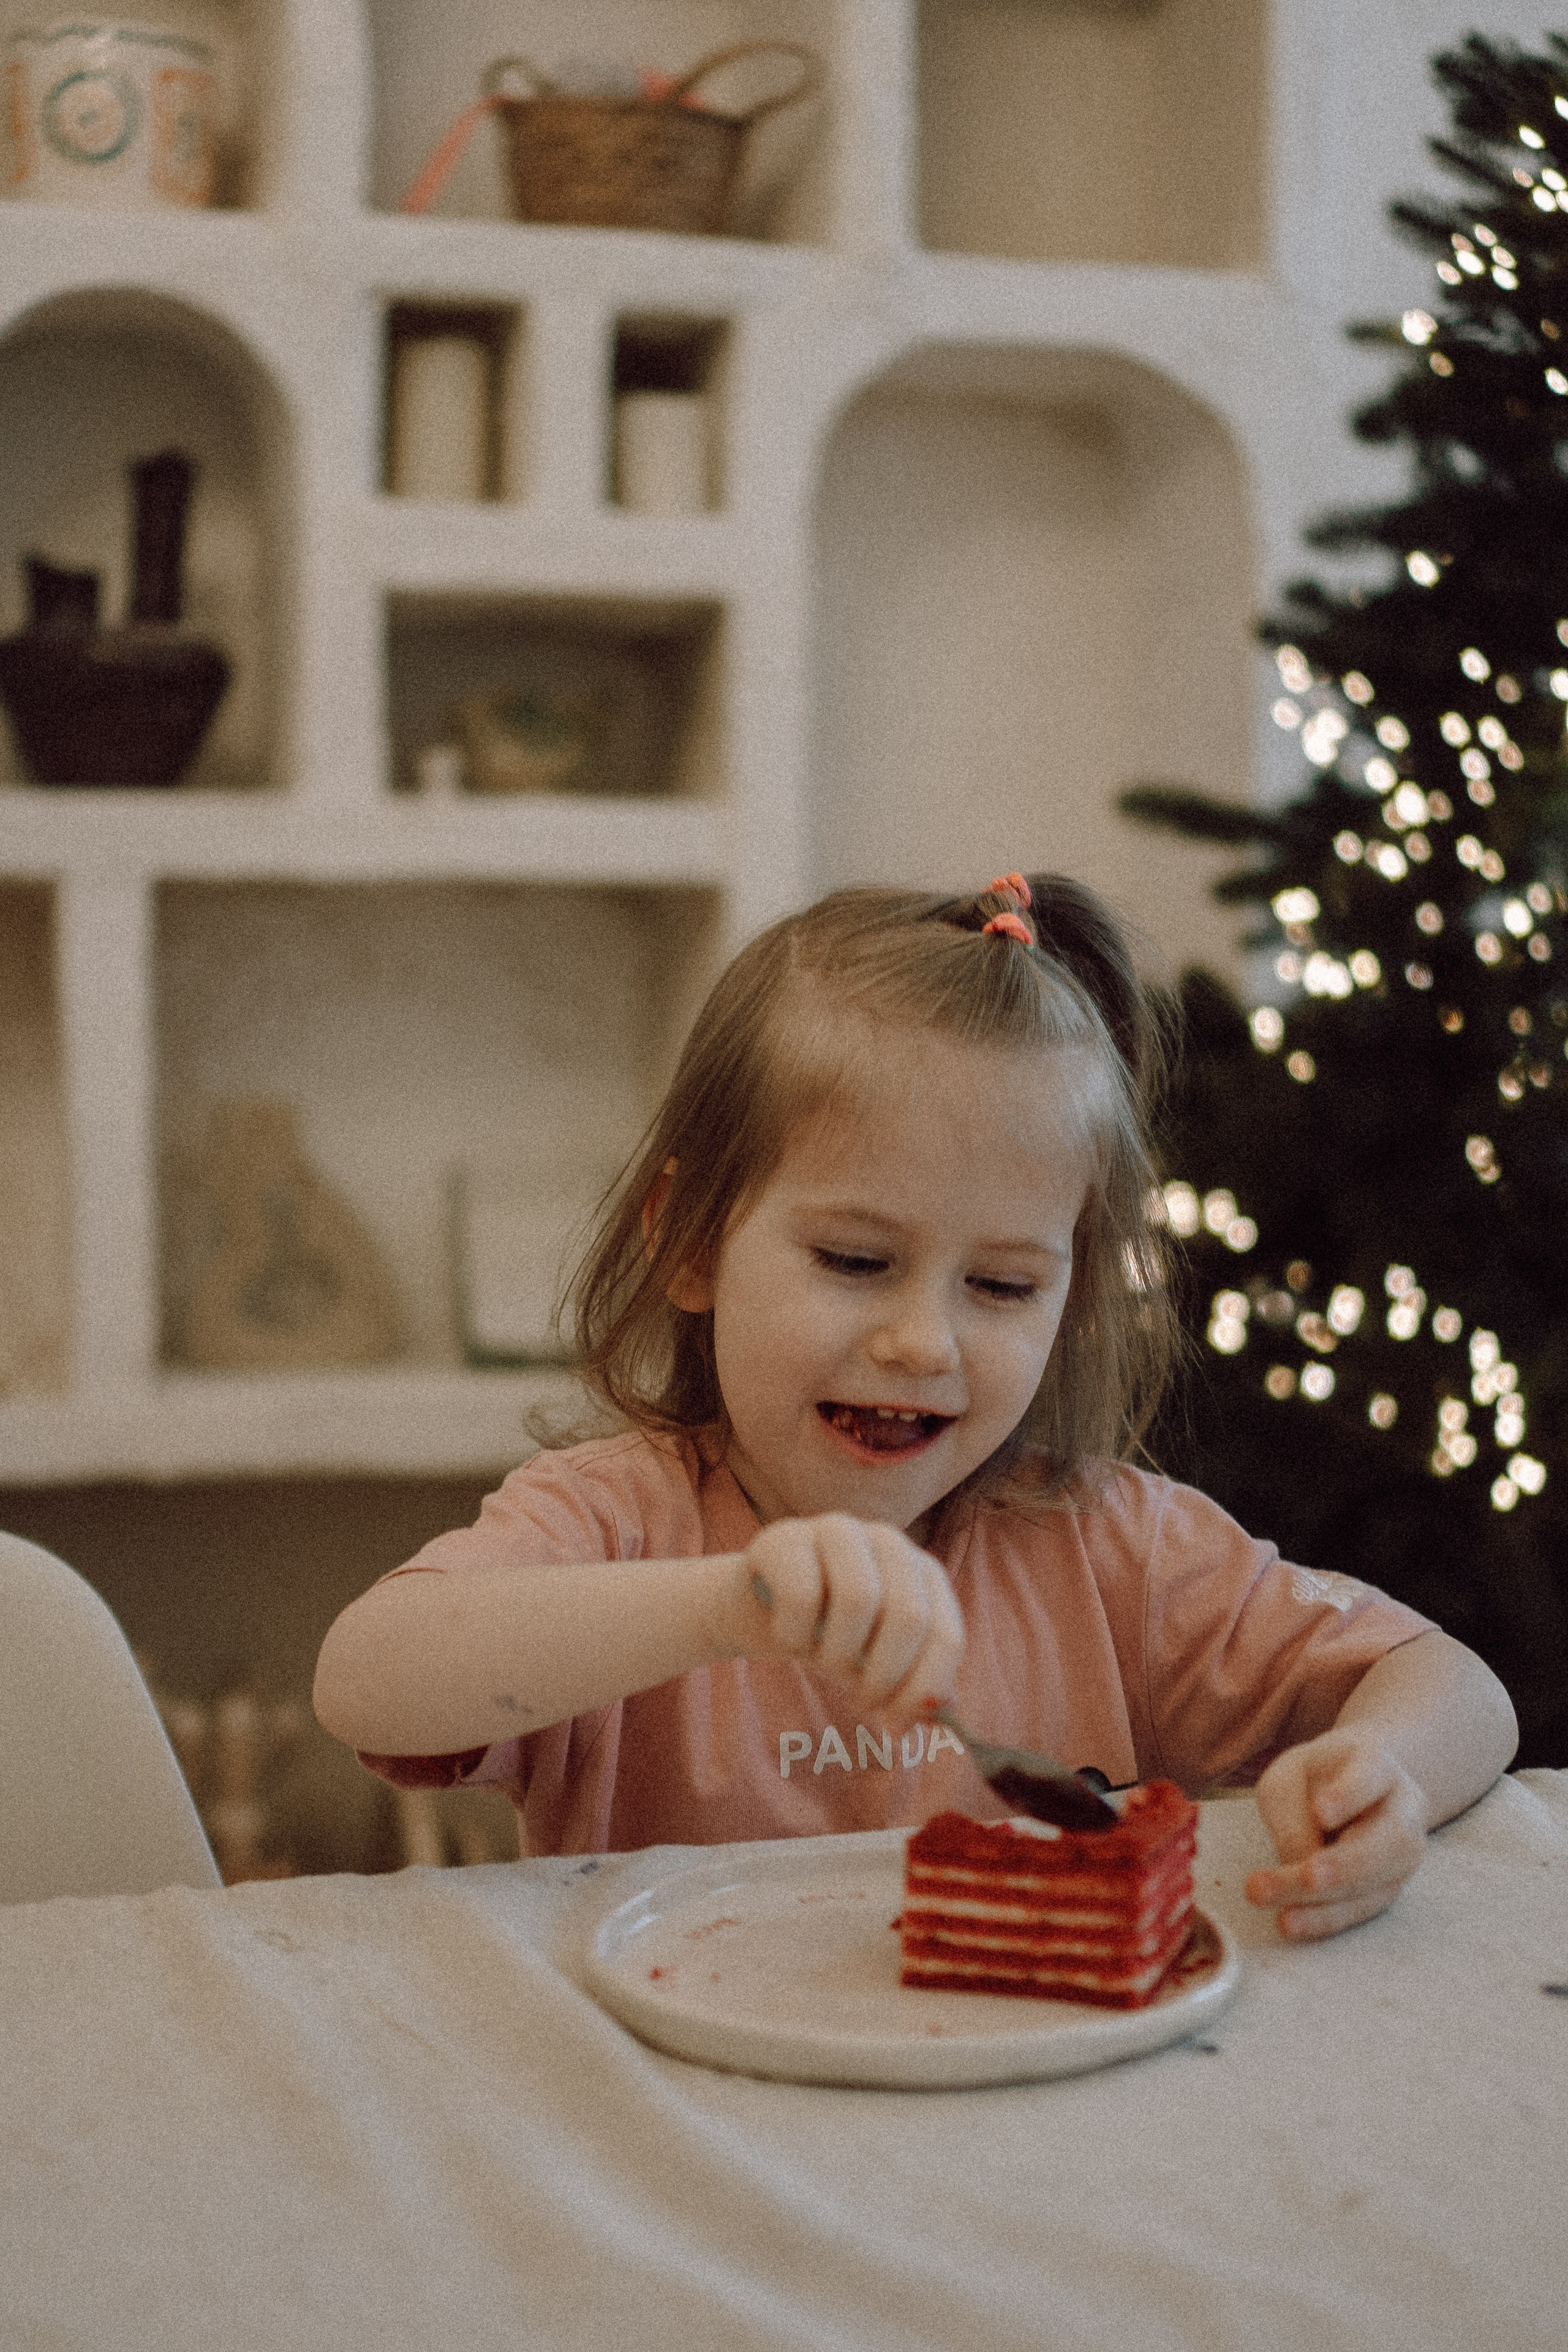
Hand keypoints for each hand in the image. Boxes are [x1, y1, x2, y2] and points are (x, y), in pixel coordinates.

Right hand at [739, 1514, 963, 1730]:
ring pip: (858, 1599)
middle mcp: (890, 1541)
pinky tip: (788, 1634)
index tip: (896, 1726)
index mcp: (925, 1573)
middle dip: (883, 1676)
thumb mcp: (878, 1664)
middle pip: (907, 1617)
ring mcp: (839, 1530)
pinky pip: (801, 1596)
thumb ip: (916, 1686)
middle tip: (860, 1701)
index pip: (946, 1635)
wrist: (762, 1609)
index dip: (924, 1689)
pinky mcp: (788, 1536)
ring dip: (837, 1654)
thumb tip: (943, 1712)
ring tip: (824, 1663)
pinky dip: (794, 1634)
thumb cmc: (832, 1635)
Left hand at [1245, 1727, 1428, 1939]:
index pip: (1370, 1776)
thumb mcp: (1288, 1781)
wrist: (1346, 1790)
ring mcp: (1403, 1853)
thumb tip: (1300, 1865)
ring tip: (1283, 1915)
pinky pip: (1362, 1908)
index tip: (1321, 1811)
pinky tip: (1291, 1924)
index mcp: (1377, 1766)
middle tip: (1304, 1876)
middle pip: (1388, 1839)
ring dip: (1329, 1902)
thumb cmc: (1312, 1782)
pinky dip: (1326, 1919)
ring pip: (1379, 1882)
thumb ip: (1293, 1816)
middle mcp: (1403, 1810)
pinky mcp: (1388, 1888)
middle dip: (1345, 1865)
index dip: (1348, 1795)